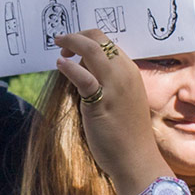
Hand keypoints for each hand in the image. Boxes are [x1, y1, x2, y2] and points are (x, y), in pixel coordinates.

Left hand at [54, 29, 166, 194]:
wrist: (136, 158)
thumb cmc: (127, 132)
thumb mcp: (121, 99)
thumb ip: (108, 83)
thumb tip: (85, 71)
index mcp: (129, 71)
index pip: (107, 42)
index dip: (87, 38)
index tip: (73, 46)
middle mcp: (124, 73)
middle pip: (99, 39)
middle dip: (77, 36)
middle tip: (61, 43)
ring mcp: (114, 86)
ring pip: (92, 50)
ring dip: (71, 44)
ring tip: (59, 51)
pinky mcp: (101, 102)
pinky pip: (83, 77)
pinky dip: (69, 68)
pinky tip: (60, 65)